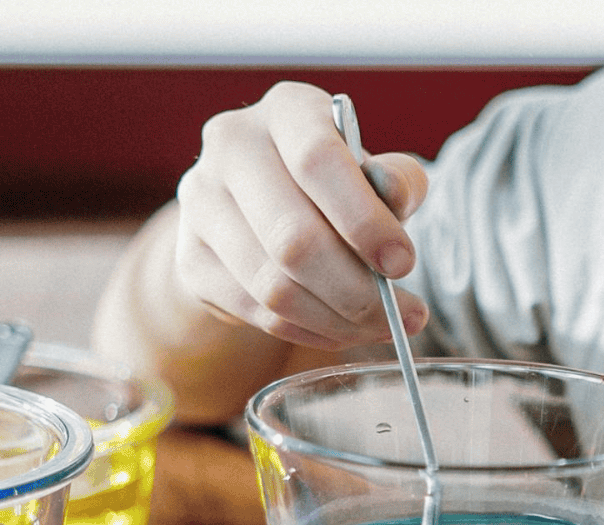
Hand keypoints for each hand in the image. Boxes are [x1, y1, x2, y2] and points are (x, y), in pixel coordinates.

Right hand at [173, 81, 430, 349]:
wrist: (268, 208)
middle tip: (407, 314)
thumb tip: (394, 196)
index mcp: (286, 111)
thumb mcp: (376, 171)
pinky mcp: (191, 259)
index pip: (317, 161)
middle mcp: (231, 146)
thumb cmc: (338, 186)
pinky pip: (256, 311)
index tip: (404, 264)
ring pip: (273, 286)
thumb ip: (397, 181)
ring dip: (339, 320)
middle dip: (358, 290)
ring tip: (384, 326)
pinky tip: (345, 330)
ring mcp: (201, 203)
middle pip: (292, 238)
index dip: (364, 220)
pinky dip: (310, 331)